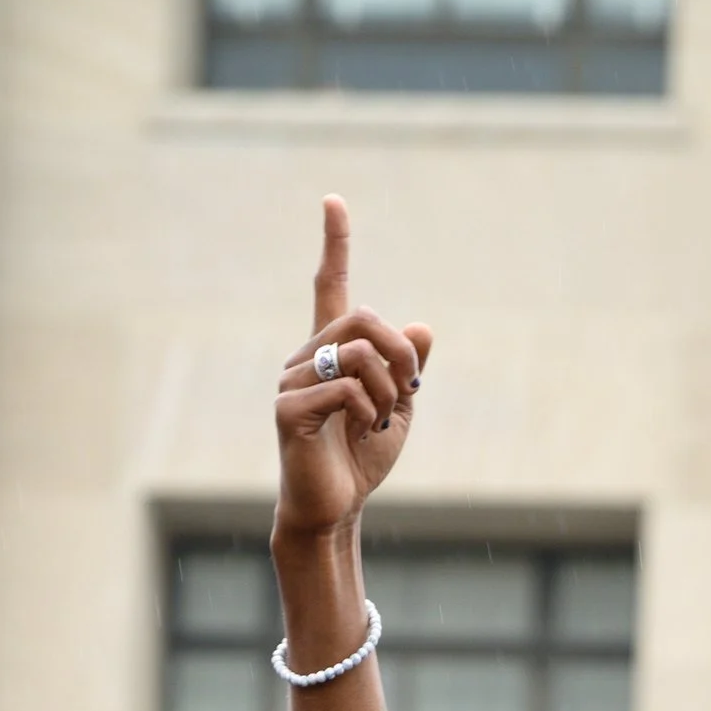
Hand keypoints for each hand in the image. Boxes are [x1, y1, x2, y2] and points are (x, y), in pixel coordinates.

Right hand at [273, 195, 431, 551]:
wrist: (333, 509)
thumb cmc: (359, 462)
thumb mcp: (398, 410)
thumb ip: (407, 368)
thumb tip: (421, 326)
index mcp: (330, 352)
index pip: (329, 287)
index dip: (334, 244)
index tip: (333, 201)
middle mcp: (305, 356)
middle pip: (362, 317)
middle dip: (400, 351)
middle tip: (410, 388)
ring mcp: (291, 380)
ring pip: (358, 352)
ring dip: (388, 389)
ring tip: (381, 421)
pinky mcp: (288, 408)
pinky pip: (345, 388)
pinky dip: (370, 410)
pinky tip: (363, 432)